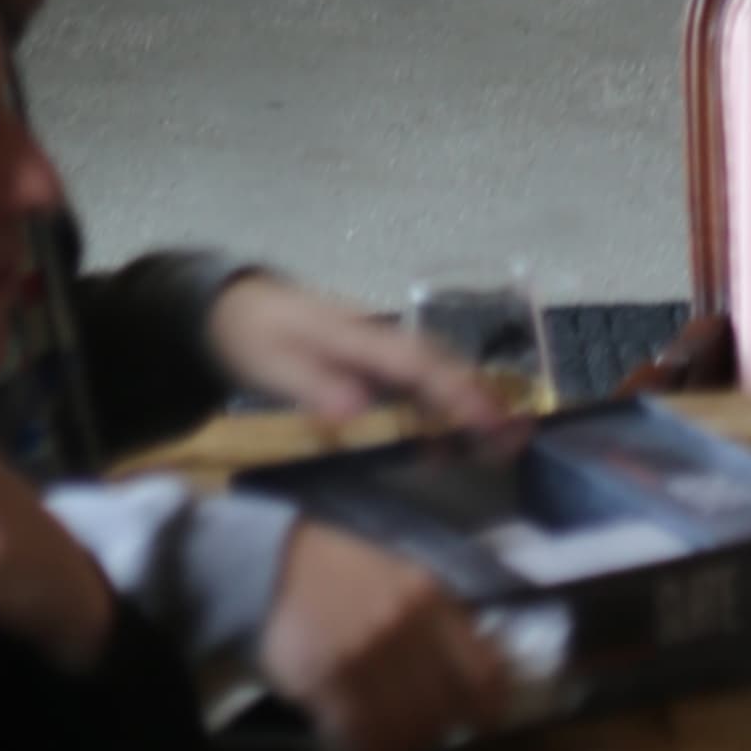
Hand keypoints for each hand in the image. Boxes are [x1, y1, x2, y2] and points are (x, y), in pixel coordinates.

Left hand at [206, 269, 528, 436]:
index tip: (485, 417)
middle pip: (438, 366)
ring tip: (503, 440)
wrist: (235, 307)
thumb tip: (358, 411)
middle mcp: (377, 337)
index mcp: (358, 335)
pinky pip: (413, 385)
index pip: (416, 363)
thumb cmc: (255, 335)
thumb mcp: (272, 363)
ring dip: (466, 404)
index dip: (452, 390)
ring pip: (432, 375)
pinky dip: (437, 410)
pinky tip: (447, 443)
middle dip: (478, 398)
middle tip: (516, 435)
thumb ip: (314, 385)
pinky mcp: (369, 363)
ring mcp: (376, 349)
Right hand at [255, 516, 540, 750]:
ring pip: (404, 735)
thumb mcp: (409, 575)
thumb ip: (444, 619)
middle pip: (443, 713)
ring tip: (391, 736)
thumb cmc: (351, 570)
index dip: (488, 707)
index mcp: (431, 597)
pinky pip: (361, 743)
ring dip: (402, 746)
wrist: (282, 563)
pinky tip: (360, 740)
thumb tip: (484, 669)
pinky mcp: (326, 684)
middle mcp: (403, 627)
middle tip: (426, 728)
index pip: (483, 673)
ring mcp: (364, 657)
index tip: (483, 719)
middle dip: (438, 729)